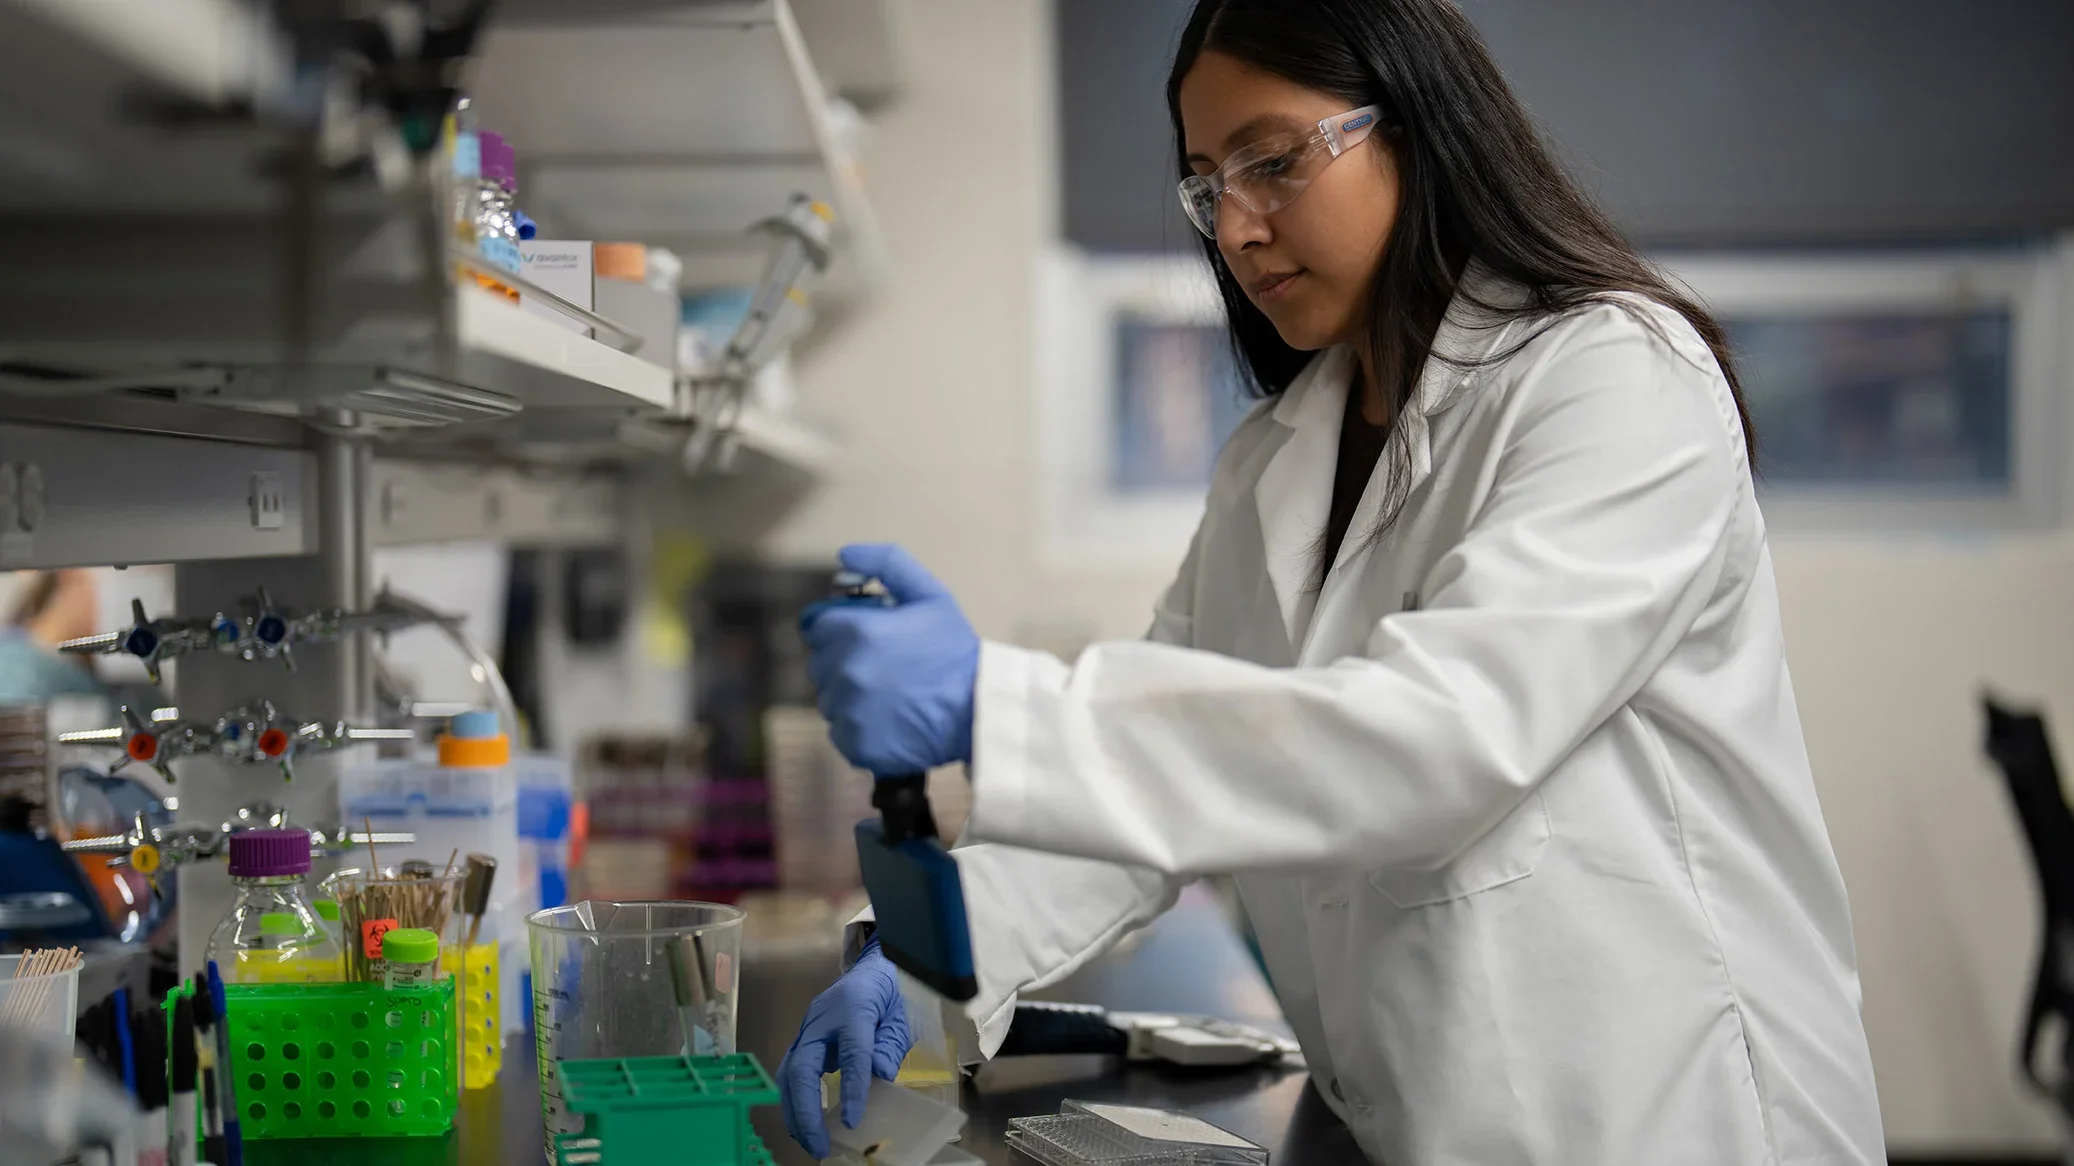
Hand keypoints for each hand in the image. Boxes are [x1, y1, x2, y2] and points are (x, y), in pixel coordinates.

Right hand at [778, 941, 913, 1157]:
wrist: (871, 965)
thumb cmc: (890, 989)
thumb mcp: (903, 1014)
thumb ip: (891, 1044)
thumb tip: (880, 1077)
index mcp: (853, 1007)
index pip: (851, 1052)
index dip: (851, 1087)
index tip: (852, 1122)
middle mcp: (821, 1019)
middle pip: (802, 1066)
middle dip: (805, 1110)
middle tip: (819, 1145)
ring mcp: (808, 1029)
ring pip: (789, 1073)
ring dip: (795, 1112)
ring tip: (810, 1143)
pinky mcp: (804, 1040)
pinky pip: (793, 1073)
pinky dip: (796, 1101)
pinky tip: (806, 1125)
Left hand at [800, 544, 978, 774]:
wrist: (979, 710)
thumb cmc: (955, 650)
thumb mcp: (930, 595)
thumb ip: (886, 564)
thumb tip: (844, 554)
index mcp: (855, 632)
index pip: (816, 626)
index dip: (840, 627)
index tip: (868, 635)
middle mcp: (843, 672)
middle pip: (820, 662)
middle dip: (844, 659)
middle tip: (886, 666)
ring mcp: (847, 712)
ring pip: (830, 698)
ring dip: (850, 694)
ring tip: (891, 695)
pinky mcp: (854, 744)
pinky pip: (841, 731)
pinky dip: (859, 727)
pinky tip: (890, 719)